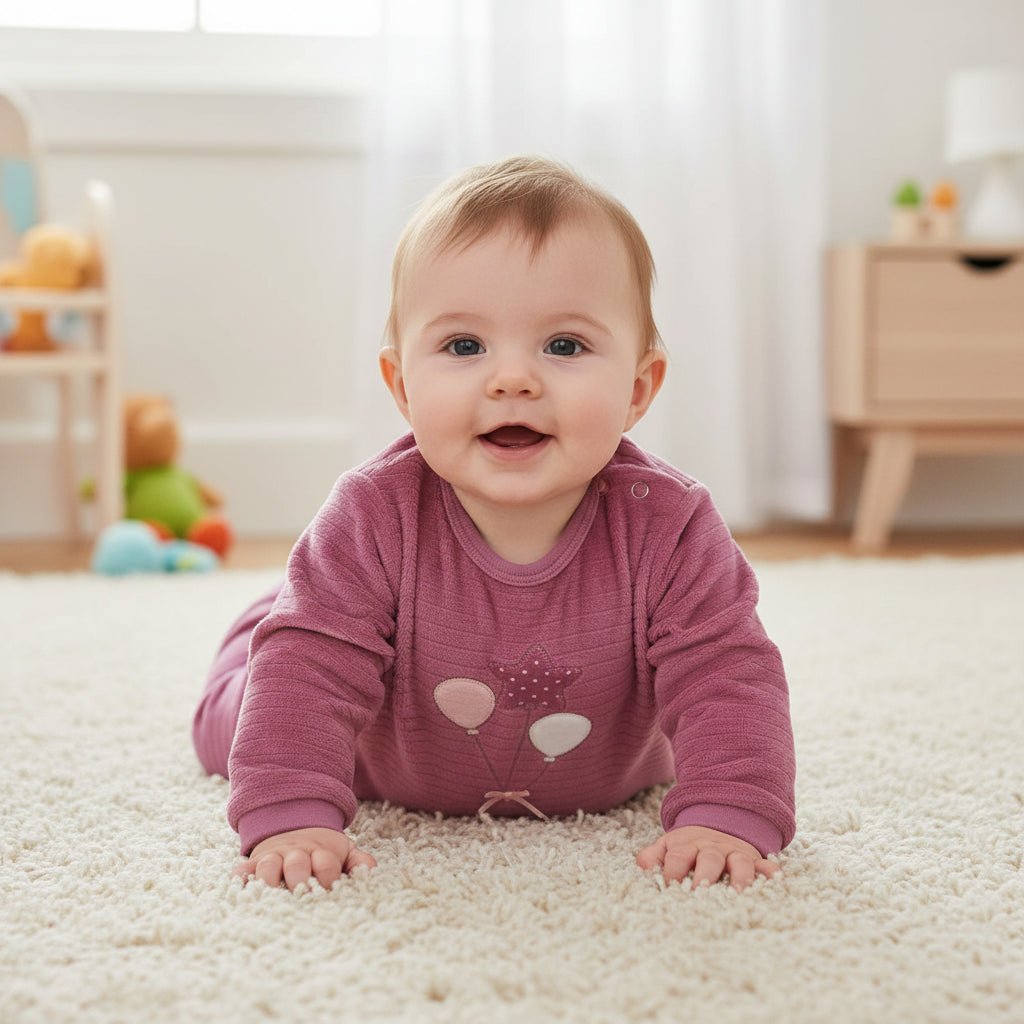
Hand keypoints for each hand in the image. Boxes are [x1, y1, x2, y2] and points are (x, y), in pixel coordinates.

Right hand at [232, 827, 376, 891]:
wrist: (295, 827)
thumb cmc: (322, 852)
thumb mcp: (343, 851)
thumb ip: (358, 861)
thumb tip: (369, 870)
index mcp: (320, 851)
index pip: (325, 863)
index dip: (328, 878)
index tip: (330, 893)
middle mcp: (296, 852)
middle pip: (297, 864)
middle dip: (299, 881)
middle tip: (302, 897)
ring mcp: (274, 856)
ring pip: (268, 864)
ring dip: (269, 879)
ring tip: (270, 897)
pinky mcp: (254, 862)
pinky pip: (243, 868)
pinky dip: (240, 877)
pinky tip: (238, 887)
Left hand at [636, 825, 781, 891]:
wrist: (716, 822)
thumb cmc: (687, 846)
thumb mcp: (667, 845)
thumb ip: (652, 856)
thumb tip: (643, 867)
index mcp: (687, 845)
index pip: (678, 857)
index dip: (673, 872)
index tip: (669, 888)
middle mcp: (712, 848)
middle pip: (709, 859)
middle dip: (705, 875)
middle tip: (701, 892)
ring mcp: (734, 852)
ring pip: (739, 862)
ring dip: (739, 877)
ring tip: (738, 894)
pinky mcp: (754, 859)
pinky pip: (765, 863)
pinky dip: (770, 871)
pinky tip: (775, 880)